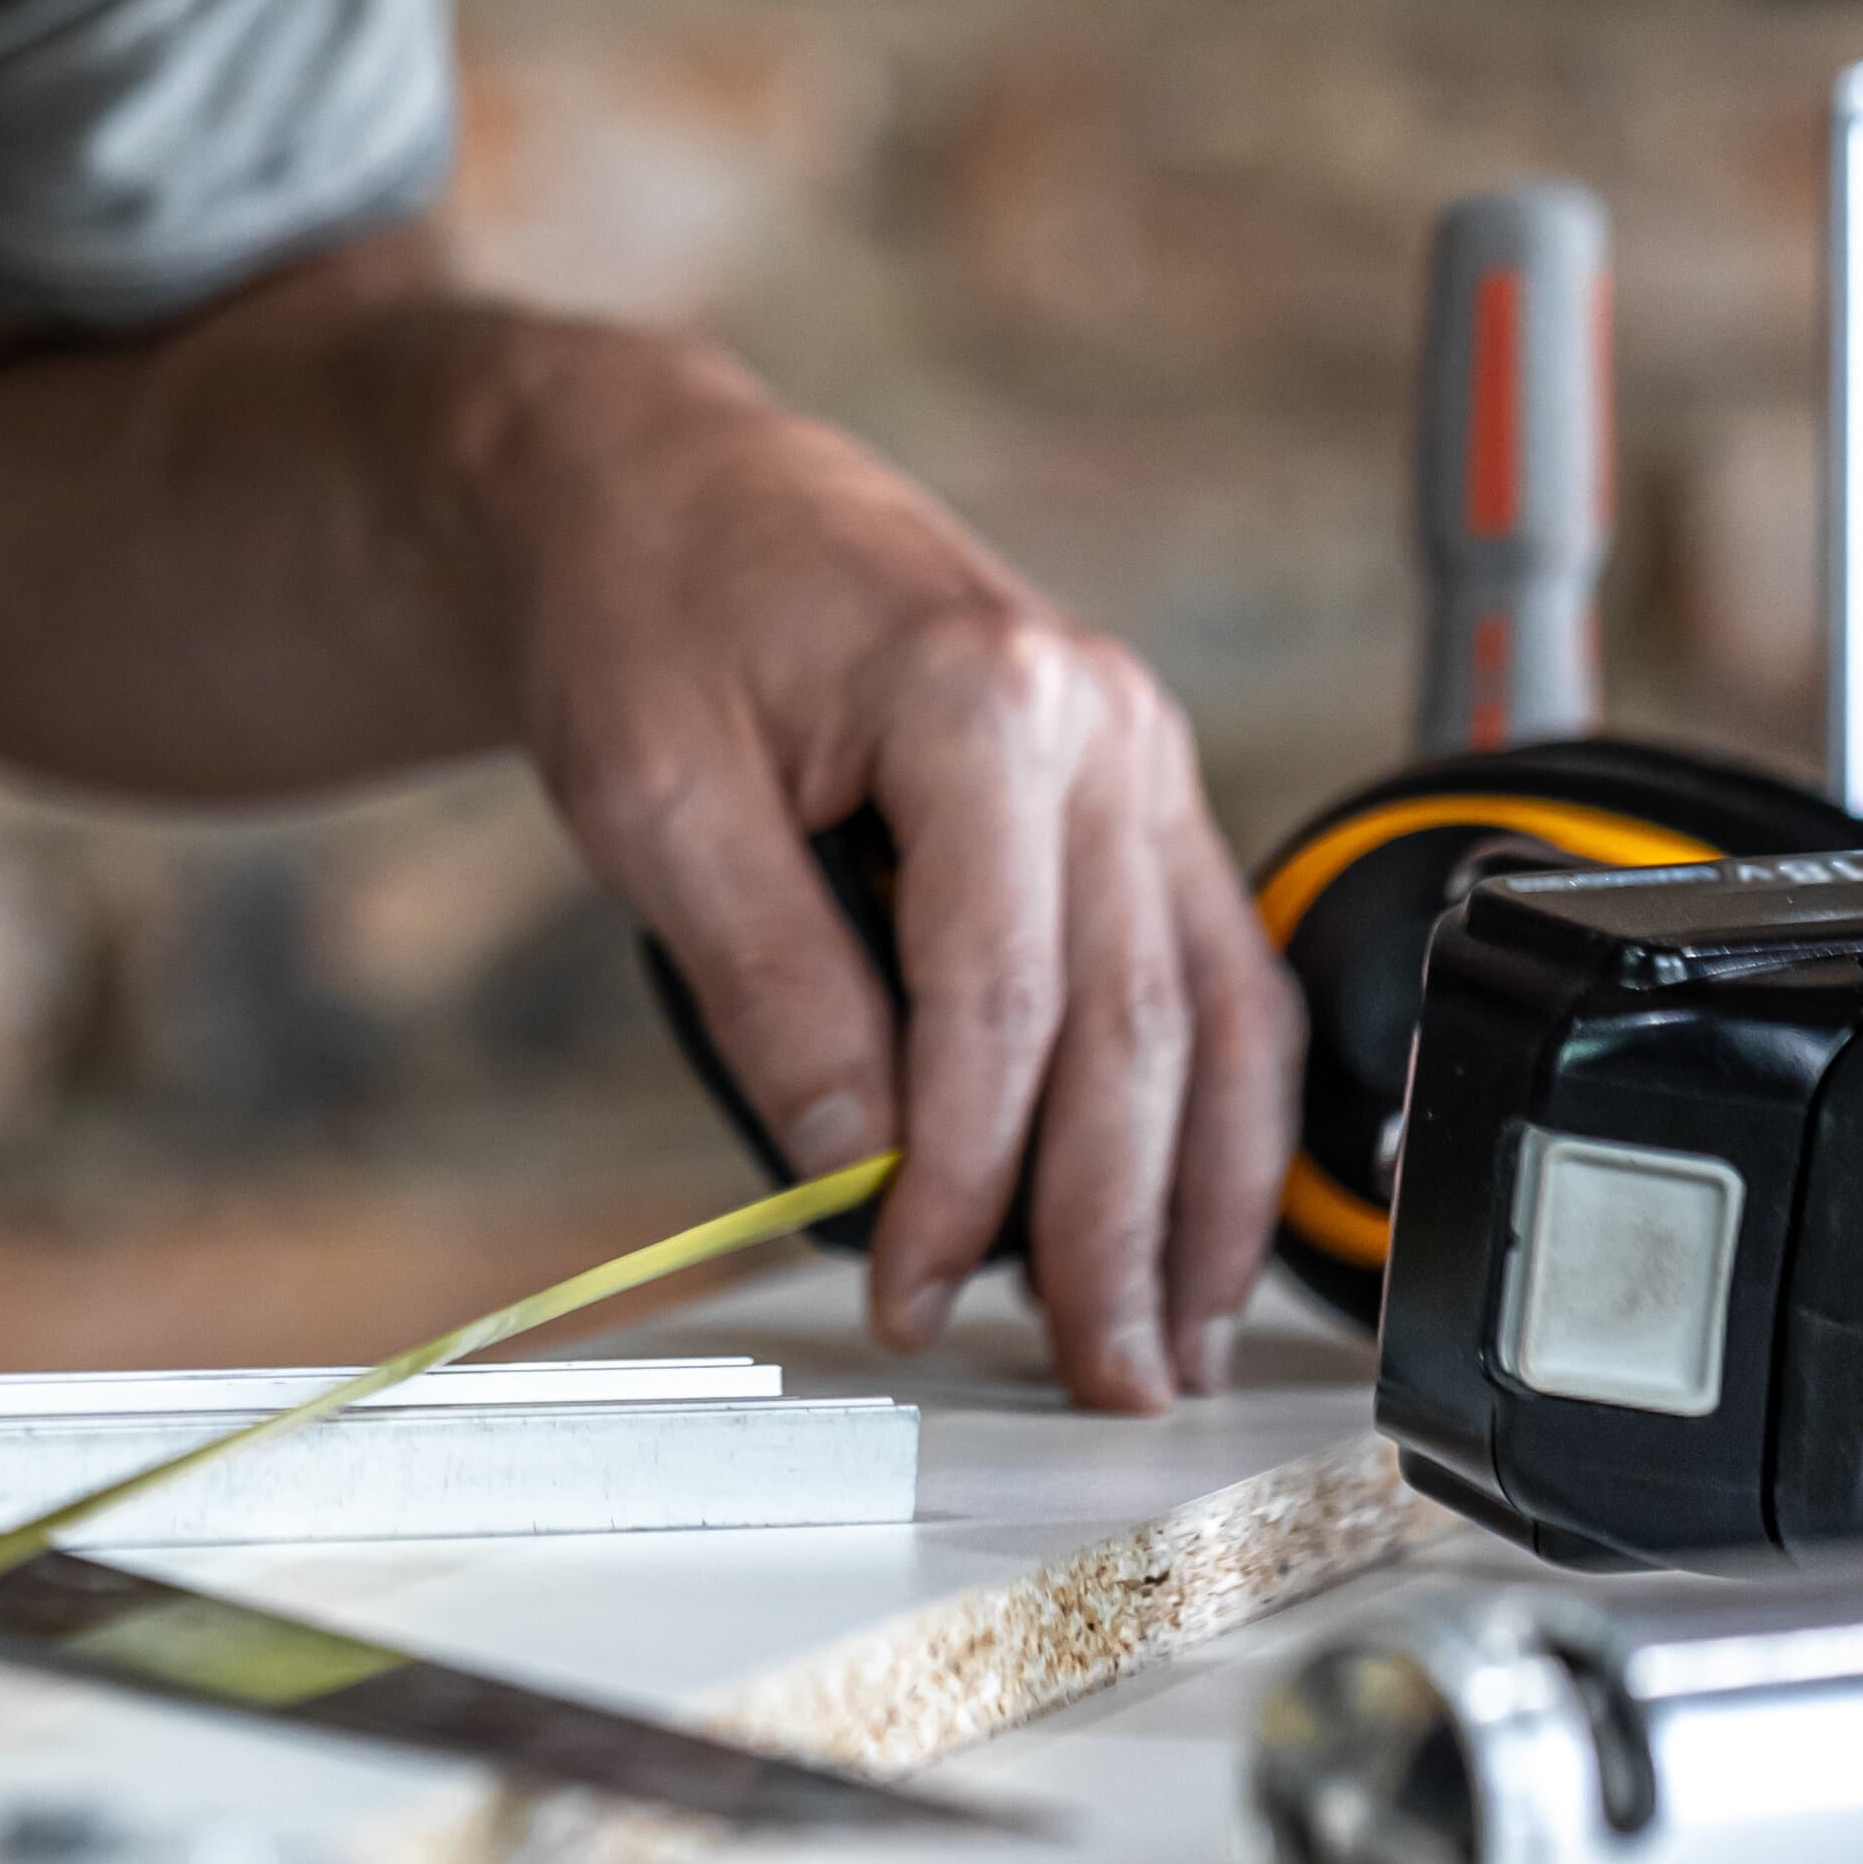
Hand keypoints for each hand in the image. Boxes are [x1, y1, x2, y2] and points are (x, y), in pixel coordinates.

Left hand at [487, 340, 1294, 1409]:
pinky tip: (1202, 1212)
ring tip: (1175, 1339)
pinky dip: (1217, 1102)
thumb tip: (857, 1168)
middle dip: (1117, 1225)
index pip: (1009, 1004)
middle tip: (1101, 1375)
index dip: (969, 1178)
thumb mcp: (655, 801)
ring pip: (1217, 1008)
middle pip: (1138, 1025)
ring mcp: (1138, 749)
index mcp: (982, 700)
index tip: (914, 1292)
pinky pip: (1209, 963)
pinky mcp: (1134, 786)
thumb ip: (771, 985)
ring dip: (1206, 1190)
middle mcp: (1100, 722)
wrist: (661, 488)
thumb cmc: (645, 609)